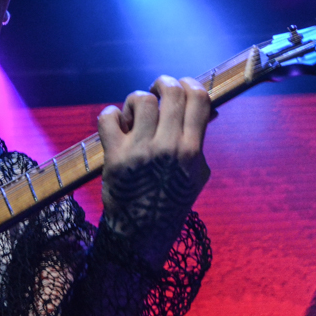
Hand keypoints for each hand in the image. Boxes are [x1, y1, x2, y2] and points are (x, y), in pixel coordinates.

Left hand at [98, 76, 211, 258]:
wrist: (141, 232)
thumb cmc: (171, 200)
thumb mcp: (196, 172)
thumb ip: (199, 140)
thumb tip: (208, 109)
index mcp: (192, 150)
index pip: (199, 99)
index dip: (190, 84)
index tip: (181, 86)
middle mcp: (169, 147)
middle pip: (171, 92)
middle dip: (163, 83)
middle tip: (156, 90)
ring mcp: (141, 151)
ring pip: (141, 100)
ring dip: (136, 101)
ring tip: (133, 115)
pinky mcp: (115, 156)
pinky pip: (108, 117)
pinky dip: (110, 114)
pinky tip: (116, 124)